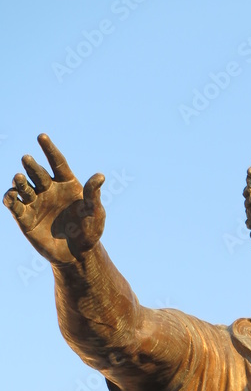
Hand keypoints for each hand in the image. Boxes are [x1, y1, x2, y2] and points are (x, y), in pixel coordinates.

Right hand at [3, 134, 105, 263]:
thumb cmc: (89, 231)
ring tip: (20, 178)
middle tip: (27, 159)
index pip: (56, 162)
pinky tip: (11, 195)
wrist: (78, 254)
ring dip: (20, 181)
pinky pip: (13, 205)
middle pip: (37, 172)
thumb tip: (100, 176)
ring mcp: (35, 202)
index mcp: (66, 183)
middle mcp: (48, 189)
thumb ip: (94, 195)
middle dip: (31, 165)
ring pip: (23, 186)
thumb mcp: (95, 213)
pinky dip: (9, 198)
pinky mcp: (25, 218)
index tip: (41, 136)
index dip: (49, 149)